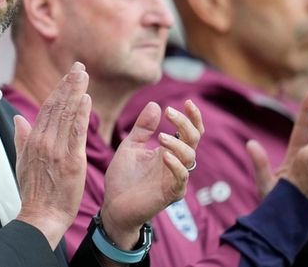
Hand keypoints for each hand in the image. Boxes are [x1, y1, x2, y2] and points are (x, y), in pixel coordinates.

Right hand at [14, 62, 90, 249]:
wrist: (41, 216)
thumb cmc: (33, 193)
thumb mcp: (21, 162)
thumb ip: (22, 138)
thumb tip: (19, 119)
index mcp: (33, 141)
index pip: (47, 109)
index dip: (58, 90)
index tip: (68, 76)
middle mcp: (43, 141)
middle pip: (57, 106)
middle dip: (68, 84)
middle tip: (79, 66)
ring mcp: (57, 150)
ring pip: (66, 114)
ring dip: (75, 92)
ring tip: (83, 75)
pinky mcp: (71, 161)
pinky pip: (76, 132)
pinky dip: (80, 114)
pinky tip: (86, 99)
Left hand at [101, 100, 202, 248]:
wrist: (114, 205)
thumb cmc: (123, 177)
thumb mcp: (130, 146)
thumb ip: (143, 128)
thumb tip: (155, 104)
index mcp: (168, 150)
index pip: (189, 132)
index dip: (192, 117)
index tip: (187, 101)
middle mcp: (175, 163)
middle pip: (193, 140)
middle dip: (185, 123)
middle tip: (170, 112)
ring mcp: (175, 178)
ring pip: (190, 157)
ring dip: (177, 143)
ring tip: (161, 136)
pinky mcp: (171, 193)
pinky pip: (180, 177)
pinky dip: (175, 165)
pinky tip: (164, 155)